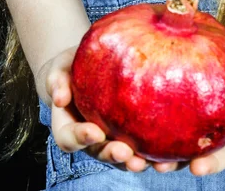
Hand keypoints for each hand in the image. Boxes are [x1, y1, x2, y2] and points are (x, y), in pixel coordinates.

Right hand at [45, 47, 151, 171]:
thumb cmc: (70, 67)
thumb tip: (60, 98)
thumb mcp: (59, 69)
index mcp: (69, 126)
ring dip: (134, 161)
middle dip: (112, 154)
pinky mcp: (132, 132)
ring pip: (123, 156)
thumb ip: (57, 81)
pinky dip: (154, 151)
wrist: (90, 63)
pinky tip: (166, 151)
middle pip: (99, 152)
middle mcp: (91, 137)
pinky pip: (143, 145)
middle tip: (124, 152)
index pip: (70, 138)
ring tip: (146, 161)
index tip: (95, 132)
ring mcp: (112, 137)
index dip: (81, 138)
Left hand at [153, 40, 224, 175]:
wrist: (221, 59)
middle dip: (207, 163)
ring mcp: (195, 131)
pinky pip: (157, 137)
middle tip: (197, 168)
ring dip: (168, 163)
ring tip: (153, 165)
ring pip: (183, 154)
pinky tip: (128, 145)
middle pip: (216, 153)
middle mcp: (220, 130)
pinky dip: (144, 145)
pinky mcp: (171, 125)